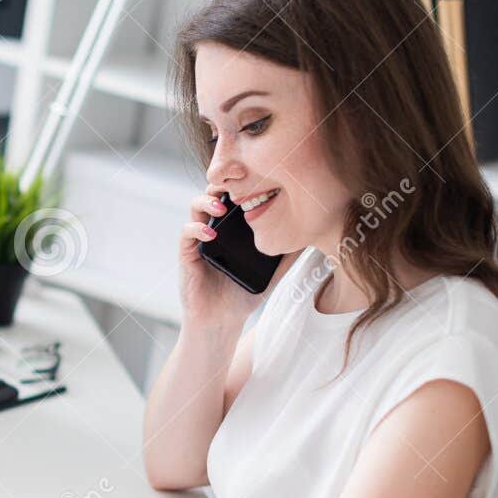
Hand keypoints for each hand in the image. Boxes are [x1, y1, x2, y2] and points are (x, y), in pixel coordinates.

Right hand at [178, 185, 289, 331]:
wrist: (220, 321)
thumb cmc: (243, 295)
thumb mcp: (271, 273)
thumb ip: (287, 255)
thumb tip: (311, 238)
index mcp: (233, 228)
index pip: (236, 196)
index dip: (243, 183)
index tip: (258, 177)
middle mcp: (215, 227)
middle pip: (214, 192)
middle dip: (223, 183)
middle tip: (236, 183)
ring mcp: (199, 239)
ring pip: (196, 206)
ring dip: (207, 201)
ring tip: (222, 206)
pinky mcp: (187, 253)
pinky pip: (187, 232)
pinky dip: (197, 228)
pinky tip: (211, 234)